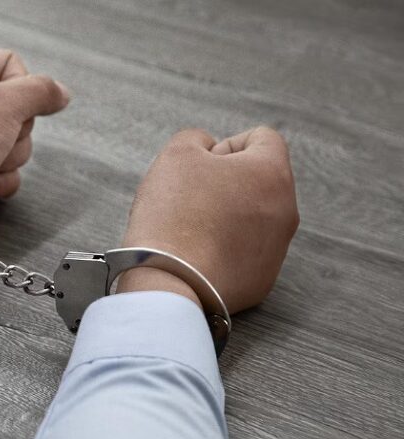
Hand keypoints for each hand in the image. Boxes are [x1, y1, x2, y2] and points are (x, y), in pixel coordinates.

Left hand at [0, 49, 70, 225]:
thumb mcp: (6, 102)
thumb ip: (41, 91)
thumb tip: (60, 92)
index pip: (9, 63)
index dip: (21, 84)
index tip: (13, 102)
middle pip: (18, 109)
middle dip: (16, 131)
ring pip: (15, 144)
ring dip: (8, 158)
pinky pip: (7, 171)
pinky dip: (1, 179)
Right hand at [117, 127, 299, 312]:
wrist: (169, 282)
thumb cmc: (173, 214)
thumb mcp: (176, 154)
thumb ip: (196, 139)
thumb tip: (209, 150)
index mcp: (272, 172)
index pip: (262, 138)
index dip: (225, 146)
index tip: (200, 167)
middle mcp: (286, 210)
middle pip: (258, 182)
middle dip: (226, 184)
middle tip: (189, 199)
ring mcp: (277, 250)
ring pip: (252, 219)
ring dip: (225, 217)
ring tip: (189, 231)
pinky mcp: (262, 281)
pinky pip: (244, 254)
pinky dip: (223, 250)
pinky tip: (195, 256)